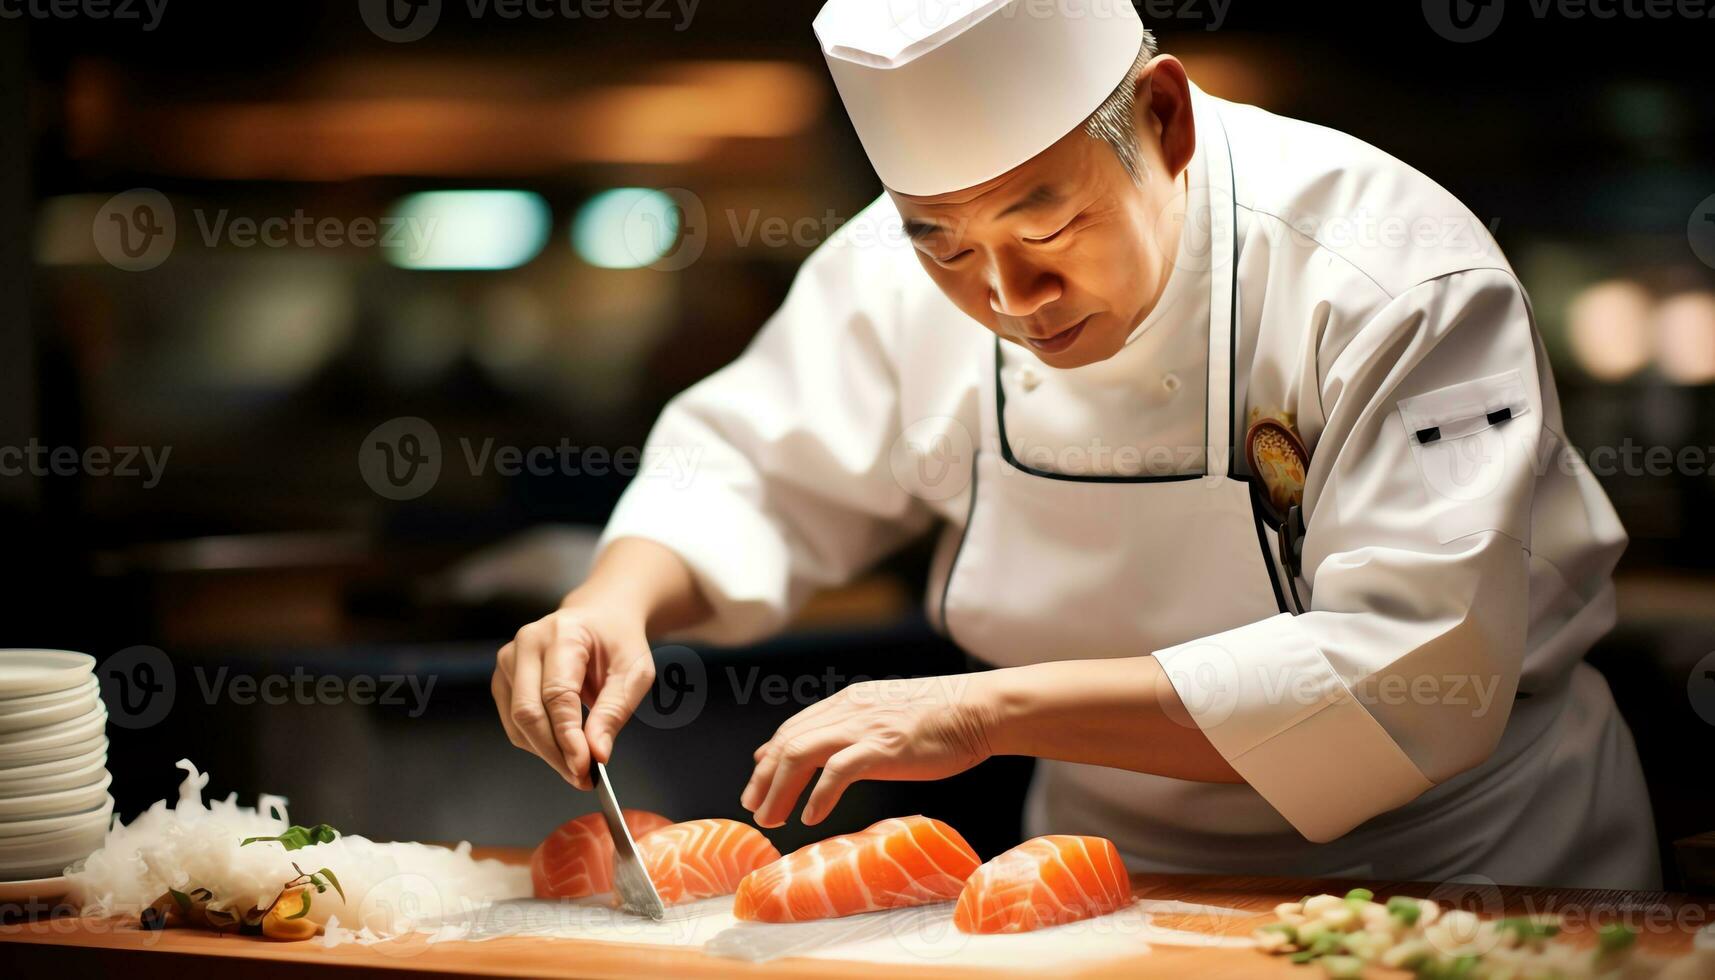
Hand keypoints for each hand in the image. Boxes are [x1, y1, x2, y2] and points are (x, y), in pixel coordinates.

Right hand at [492, 599, 655, 790]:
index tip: (586, 768)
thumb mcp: (634, 672)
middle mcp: (526, 643)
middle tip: (583, 778)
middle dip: (555, 753)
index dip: (568, 737)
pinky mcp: (503, 678)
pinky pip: (513, 724)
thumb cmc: (618, 642)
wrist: (599, 617)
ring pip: (517, 723)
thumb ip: (615, 711)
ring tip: (579, 766)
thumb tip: (597, 754)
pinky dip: (537, 743)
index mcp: (561, 634)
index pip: (557, 695)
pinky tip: (563, 746)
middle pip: (528, 712)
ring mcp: (508, 660)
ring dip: (547, 753)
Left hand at [740, 674, 998, 827]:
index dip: (768, 757)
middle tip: (754, 809)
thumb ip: (852, 728)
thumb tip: (825, 748)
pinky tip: (811, 817)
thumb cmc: (940, 718)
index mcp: (847, 703)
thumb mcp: (885, 714)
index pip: (793, 728)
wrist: (978, 708)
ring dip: (779, 789)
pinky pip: (837, 772)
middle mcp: (847, 711)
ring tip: (772, 818)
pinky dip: (818, 796)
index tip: (756, 782)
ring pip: (801, 754)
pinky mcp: (882, 748)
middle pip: (787, 742)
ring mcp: (863, 728)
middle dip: (764, 778)